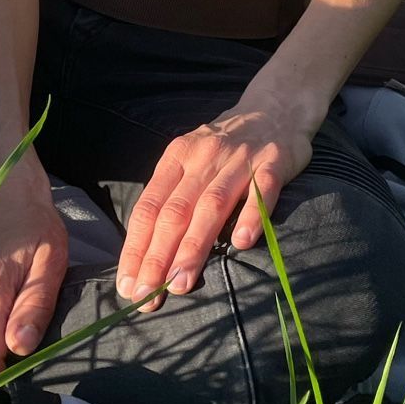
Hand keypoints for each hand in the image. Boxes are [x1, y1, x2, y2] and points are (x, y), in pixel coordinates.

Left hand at [115, 96, 320, 302]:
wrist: (276, 107)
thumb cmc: (226, 146)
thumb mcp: (191, 160)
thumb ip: (173, 198)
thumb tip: (146, 255)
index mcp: (177, 157)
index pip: (149, 207)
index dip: (136, 248)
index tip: (128, 285)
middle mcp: (205, 157)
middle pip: (175, 211)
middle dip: (158, 256)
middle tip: (147, 296)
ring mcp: (241, 158)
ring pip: (212, 205)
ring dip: (194, 247)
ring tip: (181, 283)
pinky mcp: (275, 161)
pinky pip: (262, 191)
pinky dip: (251, 216)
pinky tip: (241, 243)